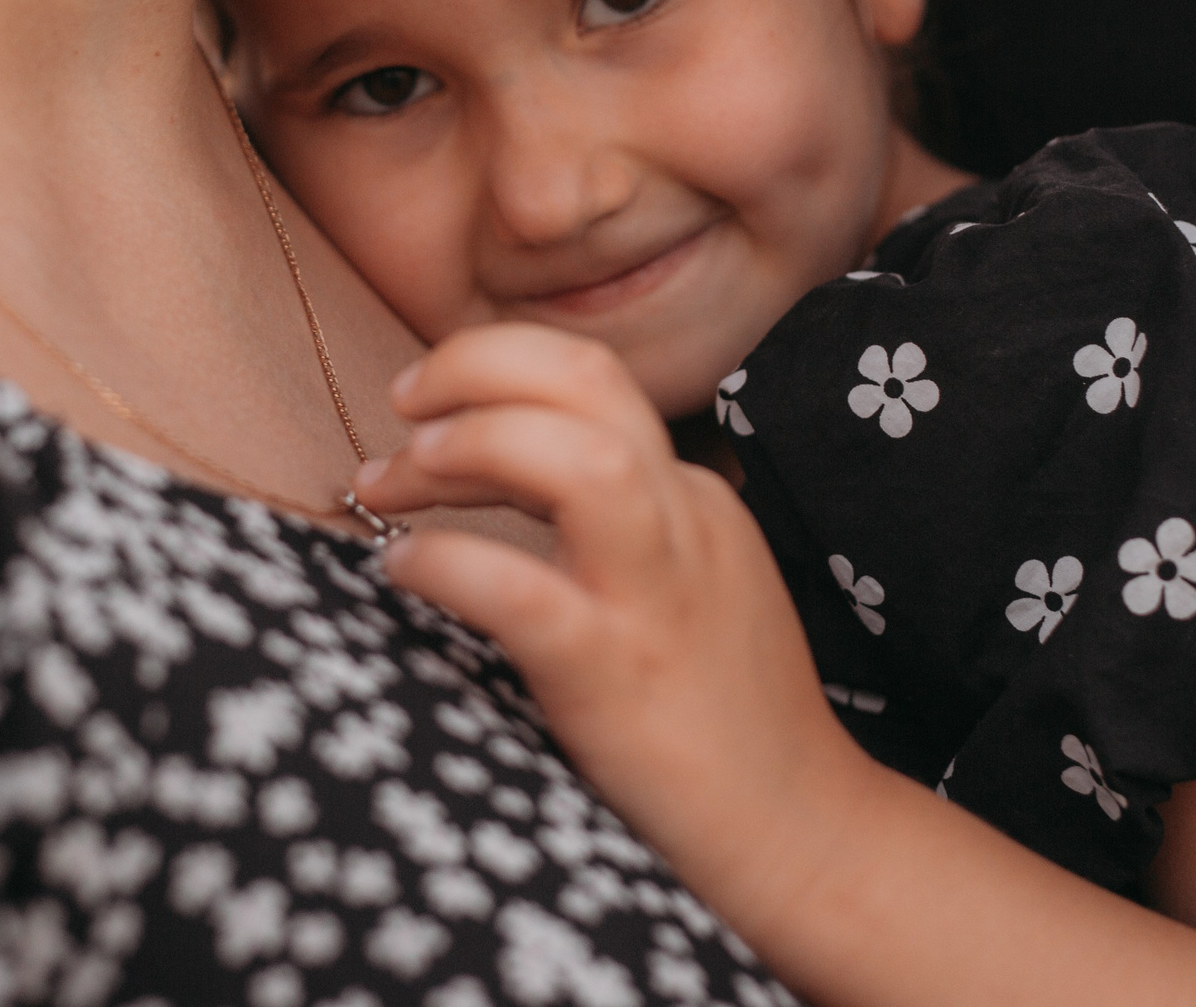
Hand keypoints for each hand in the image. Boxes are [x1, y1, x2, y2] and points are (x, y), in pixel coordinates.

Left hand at [352, 323, 878, 932]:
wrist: (800, 830)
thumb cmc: (722, 718)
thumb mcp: (681, 584)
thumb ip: (609, 523)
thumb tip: (487, 476)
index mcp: (690, 497)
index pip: (588, 382)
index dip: (492, 372)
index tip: (423, 409)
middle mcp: (681, 521)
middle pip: (586, 379)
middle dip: (475, 365)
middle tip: (401, 406)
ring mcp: (656, 594)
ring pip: (579, 457)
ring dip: (473, 442)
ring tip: (395, 476)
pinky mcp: (619, 672)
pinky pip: (522, 591)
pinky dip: (449, 563)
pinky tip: (403, 570)